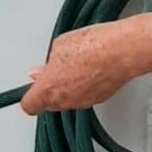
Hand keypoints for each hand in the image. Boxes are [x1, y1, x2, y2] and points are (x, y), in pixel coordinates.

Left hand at [20, 16, 151, 115]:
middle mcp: (65, 101)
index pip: (29, 105)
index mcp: (49, 89)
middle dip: (50, 88)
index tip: (28, 89)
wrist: (122, 51)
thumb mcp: (59, 45)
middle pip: (49, 103)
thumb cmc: (92, 46)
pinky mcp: (99, 99)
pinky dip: (85, 86)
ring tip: (76, 64)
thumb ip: (48, 63)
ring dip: (68, 87)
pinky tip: (90, 68)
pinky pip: (85, 95)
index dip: (28, 97)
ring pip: (68, 100)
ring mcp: (83, 102)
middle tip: (54, 70)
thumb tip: (43, 70)